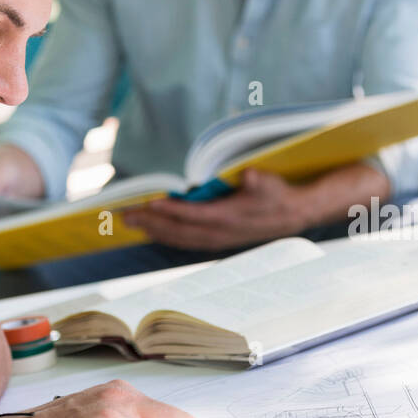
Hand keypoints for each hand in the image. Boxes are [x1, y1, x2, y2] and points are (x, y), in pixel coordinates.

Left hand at [121, 169, 313, 250]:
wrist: (293, 214)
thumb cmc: (278, 194)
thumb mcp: (270, 182)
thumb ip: (258, 181)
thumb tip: (249, 176)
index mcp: (226, 217)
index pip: (189, 214)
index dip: (166, 210)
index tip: (145, 203)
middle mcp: (218, 232)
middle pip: (176, 230)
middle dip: (149, 222)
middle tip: (124, 216)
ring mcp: (217, 239)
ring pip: (179, 238)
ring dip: (154, 231)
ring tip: (132, 224)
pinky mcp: (218, 240)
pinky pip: (186, 241)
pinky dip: (167, 237)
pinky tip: (154, 232)